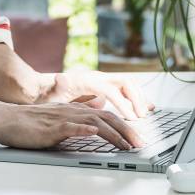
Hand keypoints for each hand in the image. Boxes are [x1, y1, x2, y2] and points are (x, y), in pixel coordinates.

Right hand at [0, 99, 144, 150]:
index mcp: (74, 109)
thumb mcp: (57, 113)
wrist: (5, 119)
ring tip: (126, 144)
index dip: (124, 126)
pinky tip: (94, 133)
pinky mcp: (50, 128)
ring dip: (113, 133)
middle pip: (106, 117)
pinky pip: (69, 127)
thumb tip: (97, 103)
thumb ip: (78, 109)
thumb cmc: (28, 121)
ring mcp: (61, 119)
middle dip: (127, 131)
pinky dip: (83, 129)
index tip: (137, 139)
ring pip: (93, 122)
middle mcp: (71, 111)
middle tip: (140, 144)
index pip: (106, 115)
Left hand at [38, 70, 153, 119]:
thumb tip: (61, 78)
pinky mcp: (108, 87)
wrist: (48, 88)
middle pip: (125, 83)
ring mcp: (105, 81)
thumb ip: (57, 87)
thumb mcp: (51, 92)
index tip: (131, 117)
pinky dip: (138, 98)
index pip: (111, 90)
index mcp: (88, 80)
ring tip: (145, 114)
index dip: (123, 103)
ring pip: (129, 85)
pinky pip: (127, 90)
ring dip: (139, 98)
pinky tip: (147, 108)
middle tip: (142, 117)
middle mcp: (99, 78)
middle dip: (136, 99)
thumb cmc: (50, 93)